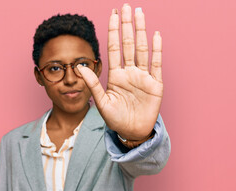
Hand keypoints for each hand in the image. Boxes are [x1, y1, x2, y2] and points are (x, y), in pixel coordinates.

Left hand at [78, 3, 162, 139]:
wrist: (132, 132)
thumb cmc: (116, 119)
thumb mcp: (102, 103)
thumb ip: (93, 85)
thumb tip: (79, 67)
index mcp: (116, 75)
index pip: (114, 48)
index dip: (113, 32)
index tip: (113, 15)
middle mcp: (130, 72)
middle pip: (127, 44)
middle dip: (127, 25)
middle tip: (126, 7)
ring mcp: (143, 76)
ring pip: (142, 49)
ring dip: (140, 31)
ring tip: (139, 13)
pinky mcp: (155, 84)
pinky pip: (156, 64)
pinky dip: (156, 49)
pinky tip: (155, 35)